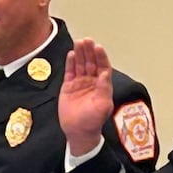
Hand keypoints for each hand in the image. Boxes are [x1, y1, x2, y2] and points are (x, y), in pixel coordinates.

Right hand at [59, 40, 114, 156]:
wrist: (78, 131)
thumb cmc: (93, 121)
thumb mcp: (102, 106)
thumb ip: (104, 89)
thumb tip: (104, 74)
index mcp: (102, 86)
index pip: (103, 67)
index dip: (101, 57)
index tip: (98, 48)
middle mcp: (92, 82)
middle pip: (91, 63)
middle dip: (89, 51)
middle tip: (87, 40)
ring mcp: (80, 83)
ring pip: (81, 65)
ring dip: (81, 54)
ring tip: (79, 42)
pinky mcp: (68, 86)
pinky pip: (70, 71)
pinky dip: (70, 63)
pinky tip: (72, 54)